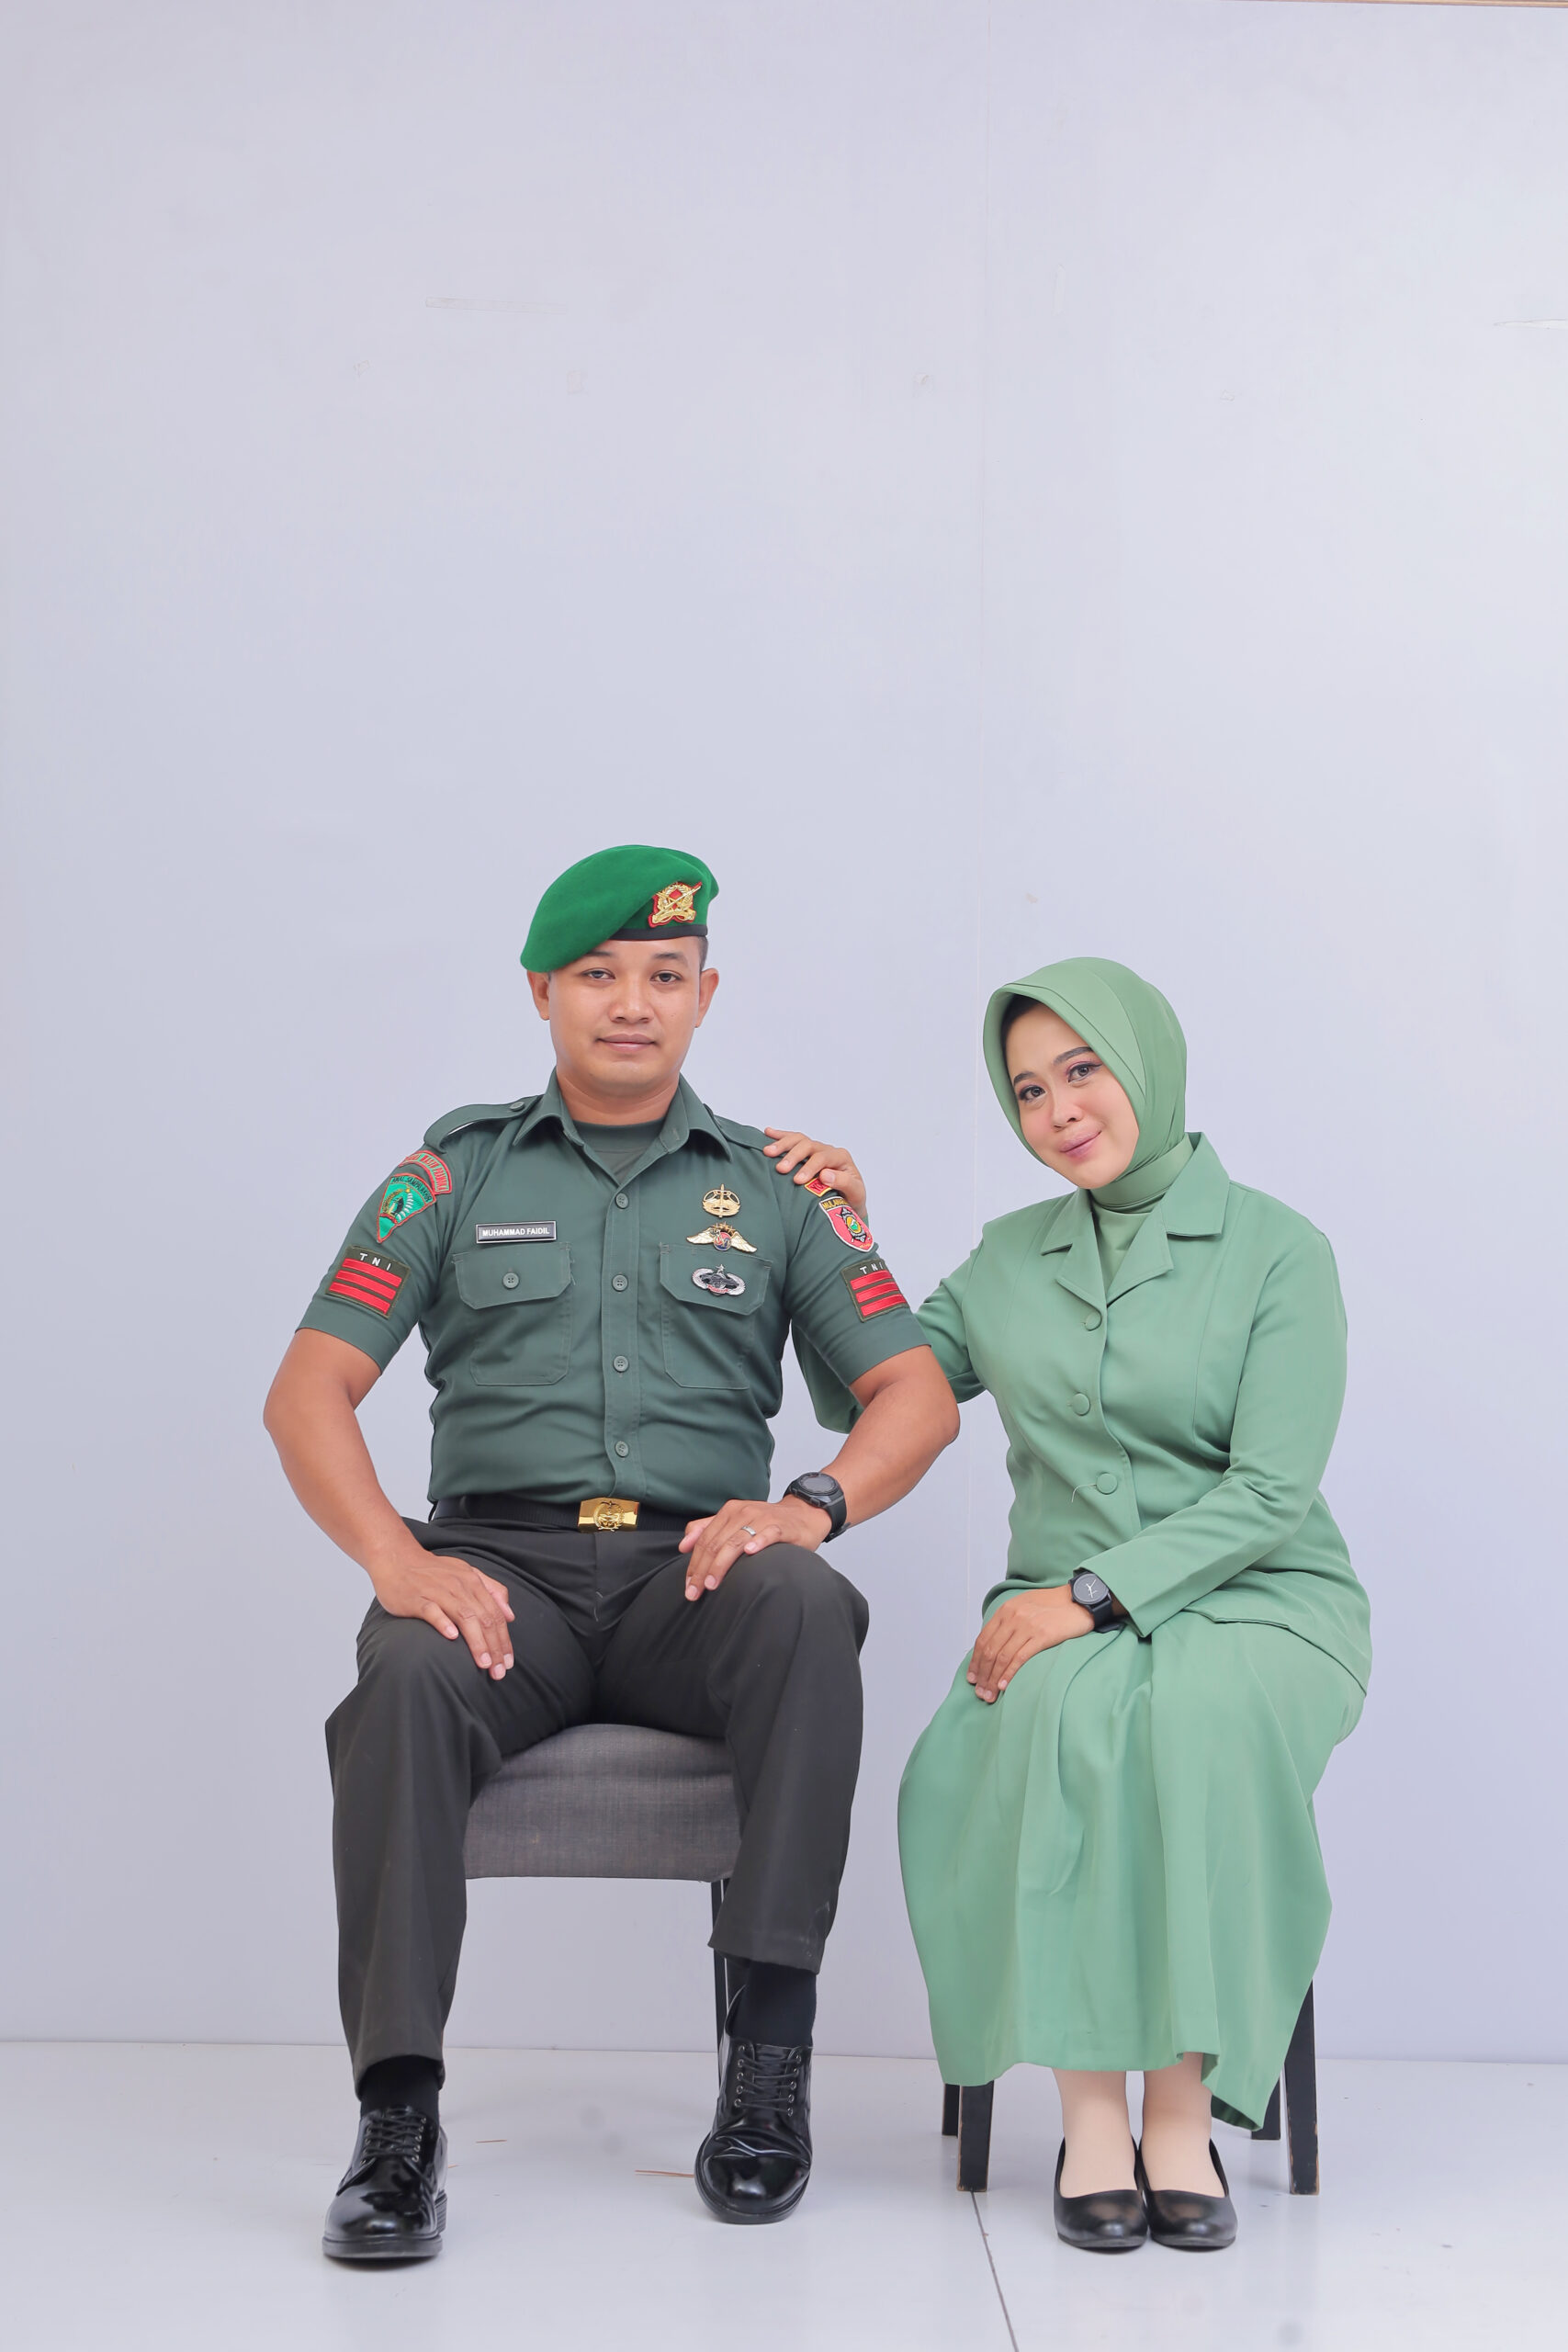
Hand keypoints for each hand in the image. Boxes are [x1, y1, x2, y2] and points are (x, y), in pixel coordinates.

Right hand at [368, 1549, 515, 1678]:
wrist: (397, 1559)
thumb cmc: (433, 1571)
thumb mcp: (467, 1573)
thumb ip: (492, 1590)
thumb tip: (511, 1614)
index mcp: (473, 1582)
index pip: (495, 1614)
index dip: (504, 1639)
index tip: (507, 1662)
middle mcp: (459, 1587)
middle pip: (483, 1618)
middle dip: (494, 1647)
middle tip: (499, 1672)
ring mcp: (438, 1592)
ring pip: (463, 1616)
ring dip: (476, 1641)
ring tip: (483, 1664)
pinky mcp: (417, 1598)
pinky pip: (432, 1611)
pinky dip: (443, 1623)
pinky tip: (452, 1638)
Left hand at [678, 1495, 834, 1599]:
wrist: (803, 1514)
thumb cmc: (766, 1523)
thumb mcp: (735, 1522)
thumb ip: (708, 1529)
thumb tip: (683, 1545)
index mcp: (729, 1512)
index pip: (704, 1540)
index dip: (694, 1564)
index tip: (688, 1586)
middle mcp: (743, 1512)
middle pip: (716, 1544)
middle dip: (702, 1570)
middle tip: (695, 1592)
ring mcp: (762, 1518)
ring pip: (736, 1541)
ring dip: (721, 1564)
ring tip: (712, 1584)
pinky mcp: (781, 1527)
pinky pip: (768, 1534)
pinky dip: (758, 1542)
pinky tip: (750, 1553)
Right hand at [762, 1129, 867, 1214]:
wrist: (847, 1203)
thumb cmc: (851, 1199)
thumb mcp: (855, 1193)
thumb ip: (844, 1182)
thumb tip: (825, 1175)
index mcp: (840, 1158)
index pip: (822, 1158)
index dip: (809, 1167)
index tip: (798, 1180)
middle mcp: (827, 1150)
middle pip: (808, 1146)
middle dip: (793, 1156)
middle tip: (780, 1168)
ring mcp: (815, 1150)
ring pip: (798, 1140)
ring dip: (782, 1144)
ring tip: (768, 1151)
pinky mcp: (805, 1153)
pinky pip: (793, 1140)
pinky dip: (780, 1136)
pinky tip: (768, 1133)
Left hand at [968, 1585, 1093, 1701]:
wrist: (1079, 1600)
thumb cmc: (1053, 1605)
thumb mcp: (1024, 1606)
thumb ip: (1009, 1621)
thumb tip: (995, 1645)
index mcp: (1006, 1610)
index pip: (983, 1639)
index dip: (975, 1661)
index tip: (972, 1678)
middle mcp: (1013, 1617)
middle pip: (990, 1650)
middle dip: (982, 1675)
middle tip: (980, 1693)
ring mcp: (1027, 1626)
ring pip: (1002, 1657)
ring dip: (993, 1679)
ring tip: (989, 1694)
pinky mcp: (1042, 1636)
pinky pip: (1020, 1658)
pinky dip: (1009, 1673)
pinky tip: (1004, 1686)